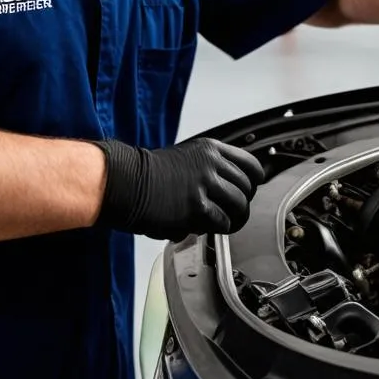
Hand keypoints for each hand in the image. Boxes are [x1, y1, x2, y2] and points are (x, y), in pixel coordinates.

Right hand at [94, 137, 264, 240]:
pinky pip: (222, 222)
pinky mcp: (196, 208)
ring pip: (239, 206)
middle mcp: (211, 164)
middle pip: (247, 188)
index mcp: (210, 149)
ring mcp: (205, 185)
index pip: (250, 164)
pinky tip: (204, 227)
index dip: (253, 182)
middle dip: (242, 204)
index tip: (249, 190)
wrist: (125, 181)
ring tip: (222, 224)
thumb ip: (209, 168)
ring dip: (233, 219)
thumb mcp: (186, 157)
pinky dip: (216, 228)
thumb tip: (228, 188)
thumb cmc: (148, 174)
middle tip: (233, 213)